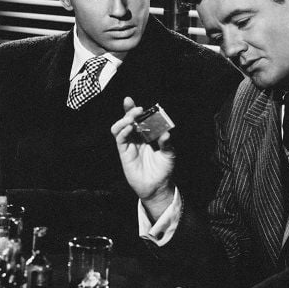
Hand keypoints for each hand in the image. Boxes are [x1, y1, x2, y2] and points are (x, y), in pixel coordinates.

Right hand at [110, 97, 175, 216]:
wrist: (158, 186)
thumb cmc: (164, 169)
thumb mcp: (169, 154)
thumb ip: (166, 144)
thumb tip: (166, 133)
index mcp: (146, 135)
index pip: (138, 119)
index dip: (133, 109)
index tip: (132, 101)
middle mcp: (136, 138)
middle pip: (127, 120)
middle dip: (129, 111)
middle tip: (136, 108)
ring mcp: (129, 145)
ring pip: (119, 128)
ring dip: (124, 120)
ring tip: (132, 117)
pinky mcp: (124, 153)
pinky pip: (120, 139)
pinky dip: (123, 131)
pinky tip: (130, 128)